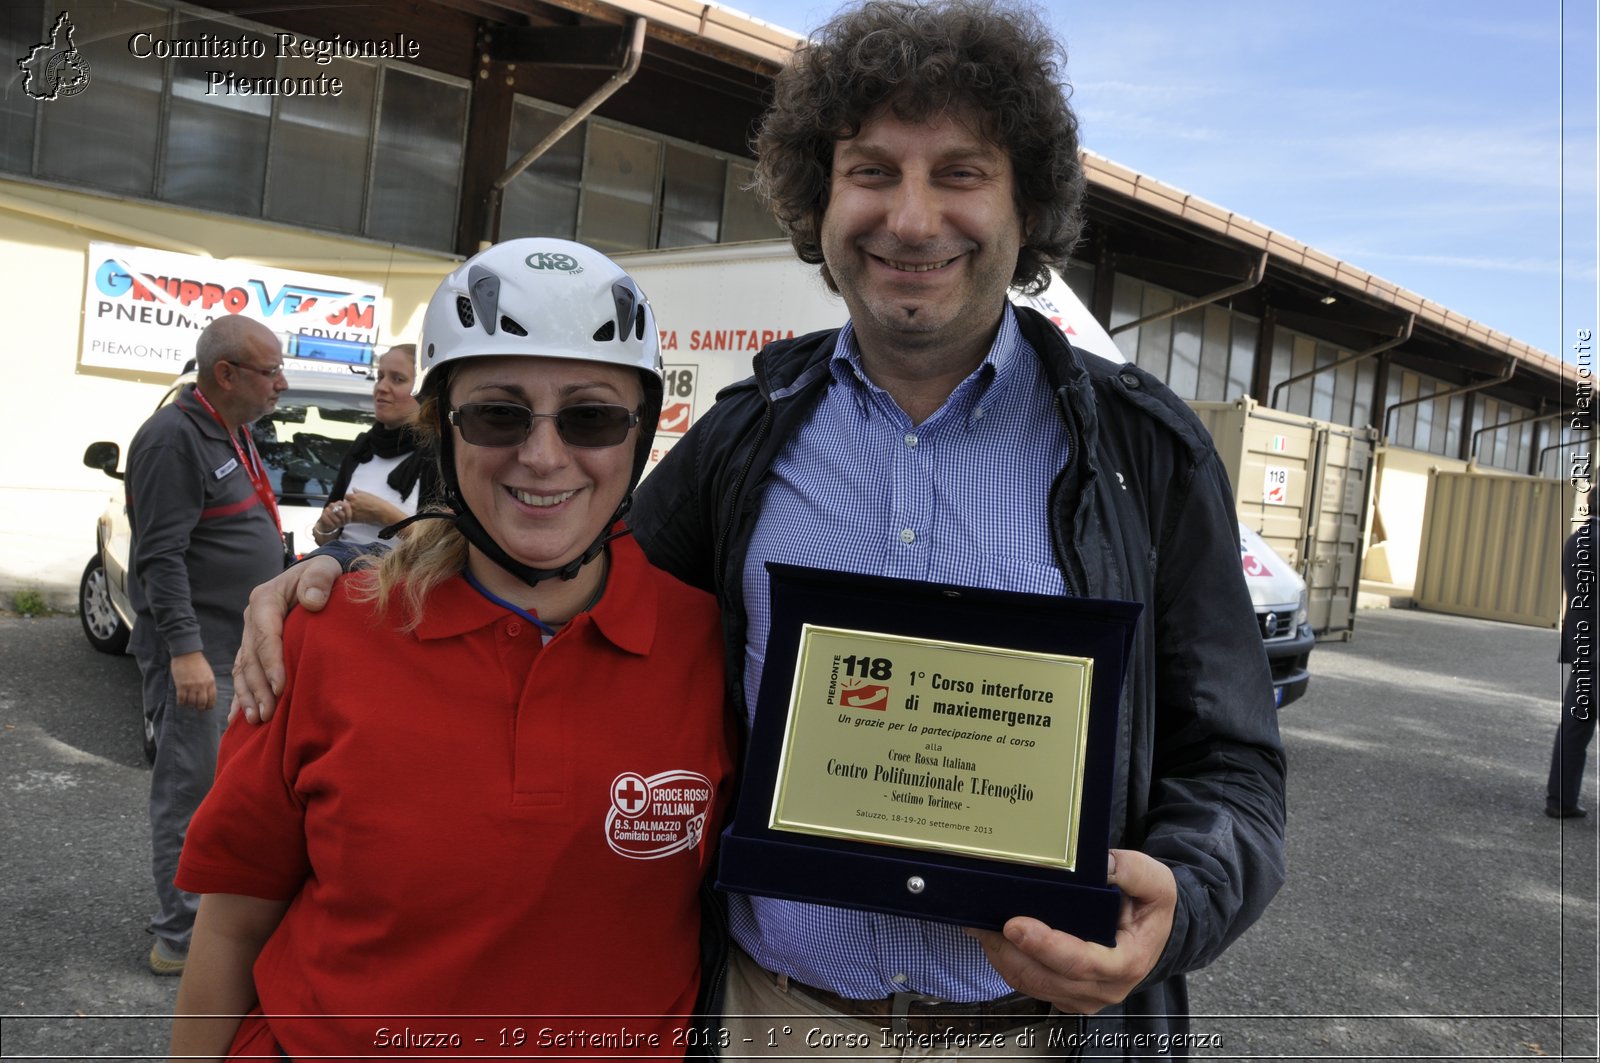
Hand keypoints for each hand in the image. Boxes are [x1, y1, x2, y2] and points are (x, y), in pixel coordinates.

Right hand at [171, 651, 216, 710]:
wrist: (187, 653)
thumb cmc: (198, 662)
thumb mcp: (208, 673)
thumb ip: (208, 683)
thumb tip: (207, 695)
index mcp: (210, 682)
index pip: (212, 698)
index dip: (209, 706)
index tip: (206, 708)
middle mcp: (202, 685)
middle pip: (202, 703)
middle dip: (199, 708)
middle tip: (196, 708)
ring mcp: (191, 686)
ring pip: (191, 702)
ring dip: (190, 706)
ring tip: (188, 704)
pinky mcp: (181, 685)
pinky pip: (181, 699)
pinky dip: (181, 703)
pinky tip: (181, 702)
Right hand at [228, 556, 339, 724]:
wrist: (317, 576)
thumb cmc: (323, 574)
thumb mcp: (324, 569)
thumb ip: (319, 580)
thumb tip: (312, 601)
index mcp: (264, 599)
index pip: (265, 636)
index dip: (272, 664)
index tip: (282, 688)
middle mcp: (252, 618)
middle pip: (251, 658)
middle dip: (258, 688)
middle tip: (268, 715)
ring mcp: (250, 633)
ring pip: (243, 668)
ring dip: (248, 696)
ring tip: (256, 720)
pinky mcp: (253, 646)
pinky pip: (243, 672)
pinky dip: (242, 694)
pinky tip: (241, 717)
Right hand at [313, 498, 349, 541]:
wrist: (328, 523)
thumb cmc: (339, 519)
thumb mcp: (346, 516)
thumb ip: (348, 514)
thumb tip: (349, 516)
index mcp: (340, 503)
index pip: (346, 507)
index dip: (348, 515)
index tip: (348, 520)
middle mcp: (333, 504)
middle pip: (342, 514)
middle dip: (343, 521)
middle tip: (343, 523)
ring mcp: (327, 509)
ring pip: (336, 519)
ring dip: (338, 524)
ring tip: (338, 525)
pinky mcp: (322, 515)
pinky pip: (330, 522)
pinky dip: (333, 525)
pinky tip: (333, 525)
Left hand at [341, 488, 405, 527]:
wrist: (382, 512)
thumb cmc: (377, 502)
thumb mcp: (368, 494)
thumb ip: (358, 492)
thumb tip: (353, 489)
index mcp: (354, 496)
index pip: (346, 496)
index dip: (348, 498)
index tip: (351, 500)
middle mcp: (351, 504)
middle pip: (343, 504)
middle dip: (346, 505)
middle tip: (352, 506)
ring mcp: (352, 512)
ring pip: (345, 511)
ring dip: (347, 511)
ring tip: (354, 512)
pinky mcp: (354, 519)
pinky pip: (348, 518)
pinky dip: (350, 518)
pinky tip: (355, 517)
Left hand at [967, 848, 1177, 1013]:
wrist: (1152, 930)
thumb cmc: (1150, 905)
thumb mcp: (1156, 881)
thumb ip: (1133, 872)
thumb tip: (1101, 863)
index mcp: (1126, 962)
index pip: (1080, 962)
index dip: (1045, 946)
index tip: (1015, 925)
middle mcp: (1102, 987)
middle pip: (1046, 977)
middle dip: (1010, 951)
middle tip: (983, 922)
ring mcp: (1081, 995)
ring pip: (1031, 983)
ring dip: (1002, 957)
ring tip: (979, 926)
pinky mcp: (1064, 993)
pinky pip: (1029, 983)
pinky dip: (1006, 962)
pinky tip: (991, 937)